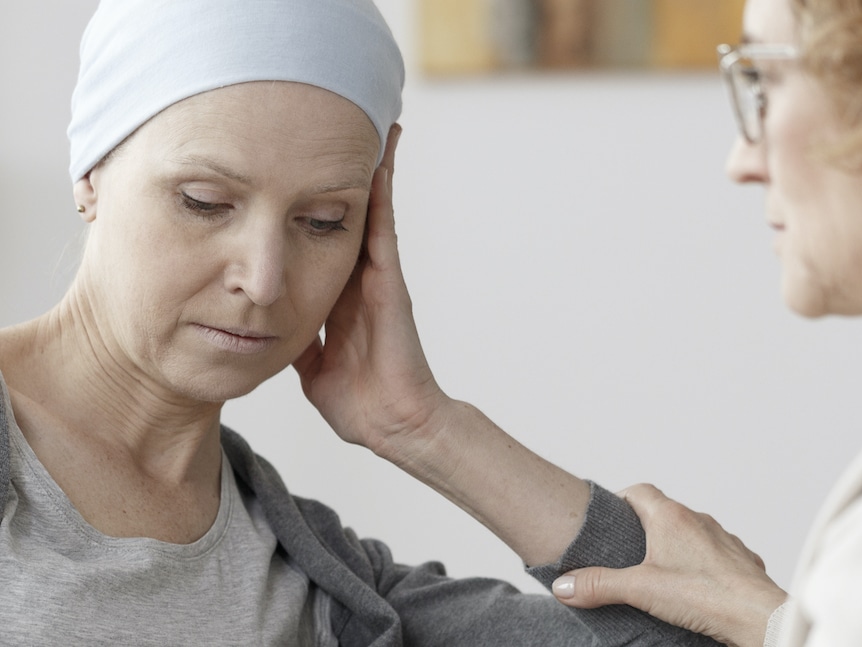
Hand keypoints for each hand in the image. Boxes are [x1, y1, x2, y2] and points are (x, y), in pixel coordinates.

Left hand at [293, 125, 450, 457]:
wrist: (392, 424)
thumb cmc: (358, 402)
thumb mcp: (309, 365)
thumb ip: (295, 340)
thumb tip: (266, 325)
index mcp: (335, 297)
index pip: (316, 240)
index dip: (305, 207)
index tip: (293, 174)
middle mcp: (356, 279)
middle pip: (342, 214)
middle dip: (338, 175)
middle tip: (333, 128)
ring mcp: (376, 277)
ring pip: (368, 210)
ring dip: (369, 168)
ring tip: (366, 122)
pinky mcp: (389, 281)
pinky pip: (383, 227)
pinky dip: (381, 192)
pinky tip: (378, 157)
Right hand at [553, 484, 786, 646]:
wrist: (757, 615)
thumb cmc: (705, 596)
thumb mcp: (640, 589)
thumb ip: (599, 585)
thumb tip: (563, 586)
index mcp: (671, 517)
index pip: (639, 490)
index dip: (620, 499)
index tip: (608, 516)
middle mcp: (698, 520)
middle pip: (665, 511)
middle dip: (645, 527)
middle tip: (628, 549)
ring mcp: (723, 538)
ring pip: (693, 531)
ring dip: (676, 544)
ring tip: (662, 570)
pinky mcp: (741, 559)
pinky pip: (717, 552)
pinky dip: (704, 563)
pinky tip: (697, 586)